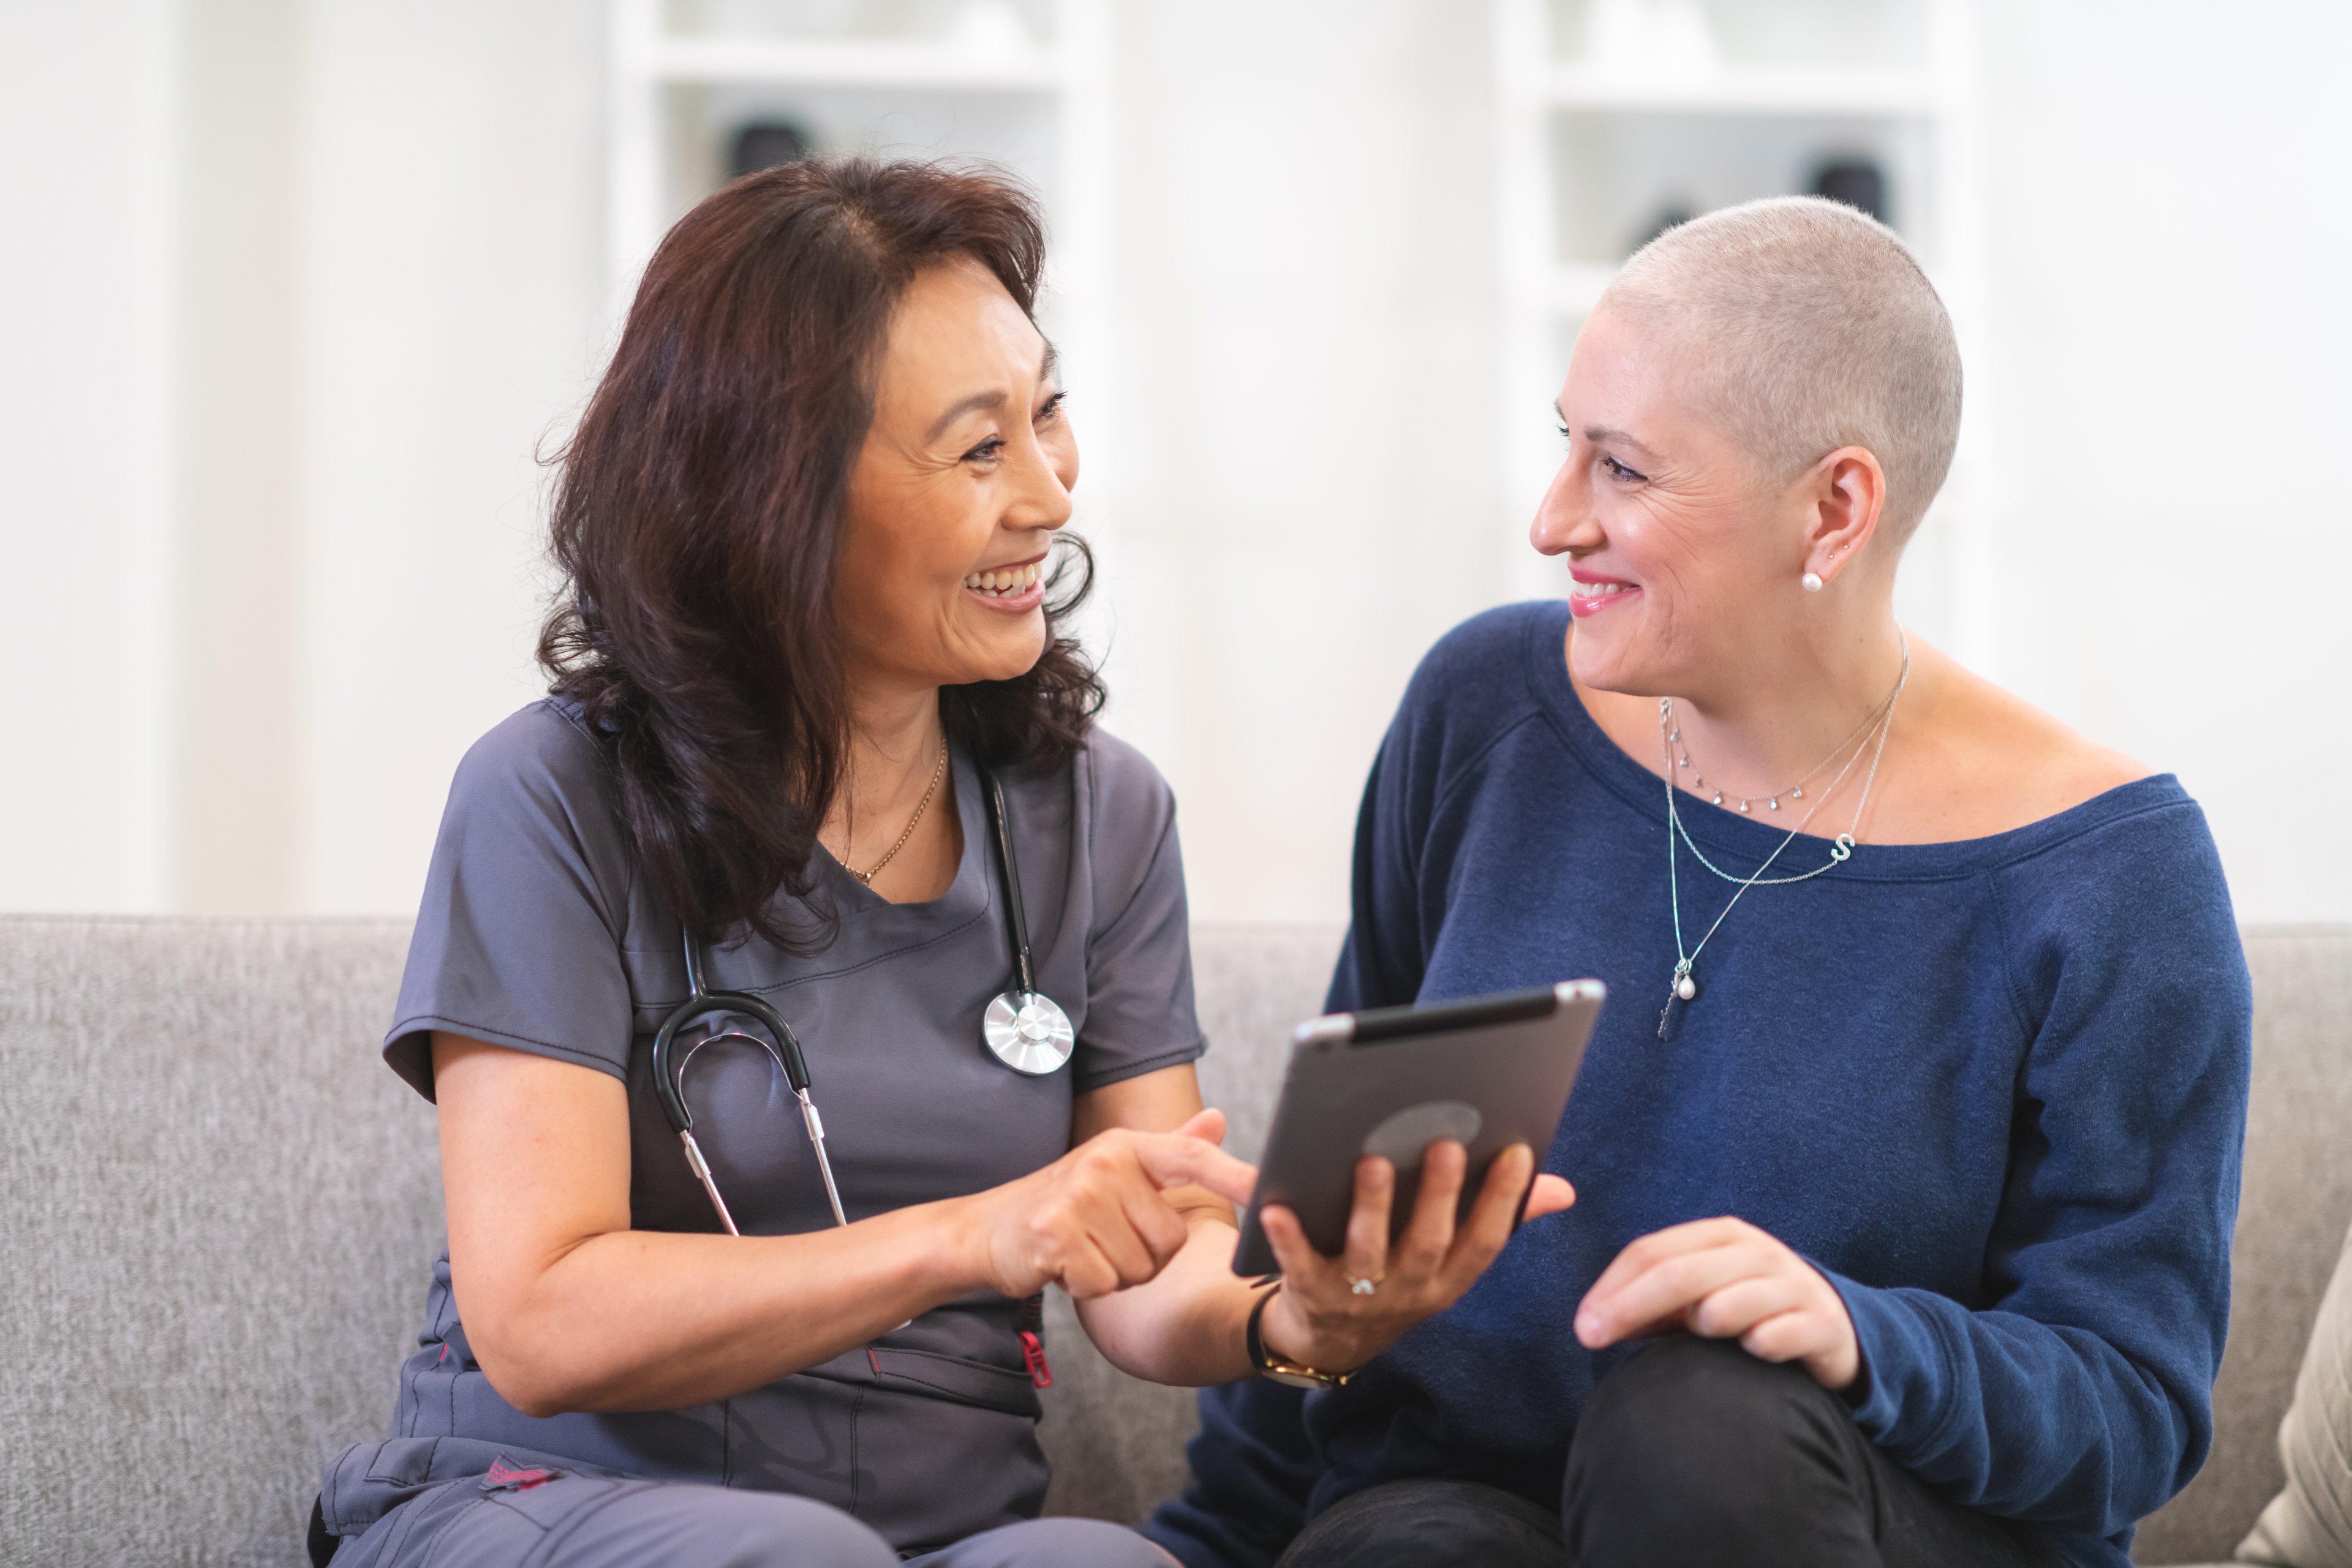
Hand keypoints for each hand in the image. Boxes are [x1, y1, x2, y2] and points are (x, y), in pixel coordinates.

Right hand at [962, 1110, 1258, 1300]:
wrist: (985, 1231)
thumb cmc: (1059, 1204)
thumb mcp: (1115, 1169)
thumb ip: (1171, 1148)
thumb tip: (1218, 1119)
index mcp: (1126, 1147)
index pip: (1192, 1158)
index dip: (1234, 1176)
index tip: (1269, 1192)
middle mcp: (1105, 1164)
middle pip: (1170, 1240)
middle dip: (1141, 1256)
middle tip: (1102, 1239)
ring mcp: (1079, 1197)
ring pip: (1140, 1267)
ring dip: (1114, 1273)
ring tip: (1082, 1250)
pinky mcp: (1057, 1235)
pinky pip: (1106, 1283)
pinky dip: (1088, 1287)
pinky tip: (1064, 1267)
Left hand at [1257, 1141, 1573, 1373]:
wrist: (1328, 1340)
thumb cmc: (1397, 1274)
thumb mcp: (1452, 1258)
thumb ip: (1503, 1218)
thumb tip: (1562, 1190)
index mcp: (1447, 1279)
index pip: (1484, 1241)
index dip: (1504, 1201)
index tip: (1516, 1151)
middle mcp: (1407, 1291)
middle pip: (1427, 1245)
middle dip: (1439, 1197)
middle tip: (1445, 1145)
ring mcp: (1358, 1296)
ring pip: (1367, 1253)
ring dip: (1372, 1208)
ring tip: (1374, 1161)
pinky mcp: (1308, 1294)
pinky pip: (1298, 1265)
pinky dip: (1288, 1238)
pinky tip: (1276, 1204)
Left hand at [1573, 1216, 1858, 1389]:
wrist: (1835, 1326)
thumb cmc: (1751, 1309)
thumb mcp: (1704, 1293)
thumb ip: (1655, 1301)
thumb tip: (1597, 1322)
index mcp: (1719, 1236)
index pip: (1651, 1253)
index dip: (1611, 1288)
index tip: (1582, 1325)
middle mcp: (1755, 1253)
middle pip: (1680, 1275)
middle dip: (1628, 1307)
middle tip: (1591, 1339)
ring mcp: (1791, 1286)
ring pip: (1727, 1304)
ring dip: (1702, 1323)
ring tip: (1700, 1336)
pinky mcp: (1821, 1324)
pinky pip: (1775, 1337)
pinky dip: (1756, 1346)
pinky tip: (1752, 1353)